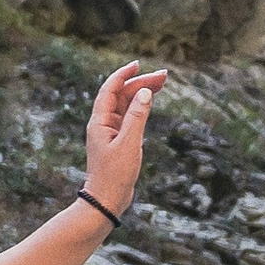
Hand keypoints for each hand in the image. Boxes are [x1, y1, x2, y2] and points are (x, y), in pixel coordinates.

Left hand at [83, 60, 167, 214]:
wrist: (106, 200)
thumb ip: (138, 117)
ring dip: (142, 94)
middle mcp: (103, 124)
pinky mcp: (119, 142)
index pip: (110, 90)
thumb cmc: (115, 174)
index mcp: (100, 121)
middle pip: (121, 95)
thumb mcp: (129, 144)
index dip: (123, 75)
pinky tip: (150, 102)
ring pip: (127, 106)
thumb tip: (145, 92)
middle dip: (140, 83)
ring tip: (162, 83)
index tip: (138, 64)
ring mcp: (111, 132)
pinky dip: (141, 108)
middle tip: (164, 76)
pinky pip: (130, 118)